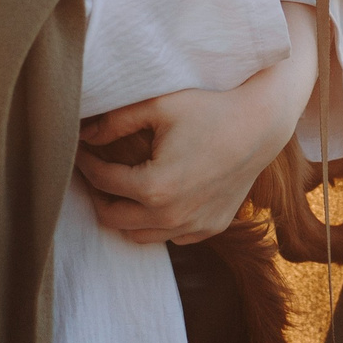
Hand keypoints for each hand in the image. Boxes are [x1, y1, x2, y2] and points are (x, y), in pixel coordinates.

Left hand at [75, 3, 316, 243]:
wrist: (260, 124)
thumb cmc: (209, 109)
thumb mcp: (159, 106)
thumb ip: (115, 121)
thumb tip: (85, 135)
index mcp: (153, 188)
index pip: (101, 181)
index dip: (86, 163)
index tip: (81, 149)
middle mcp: (171, 216)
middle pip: (111, 218)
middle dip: (97, 194)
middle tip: (96, 171)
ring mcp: (193, 226)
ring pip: (139, 235)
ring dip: (125, 213)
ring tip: (121, 185)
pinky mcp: (210, 228)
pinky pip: (171, 236)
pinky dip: (157, 221)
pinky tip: (158, 196)